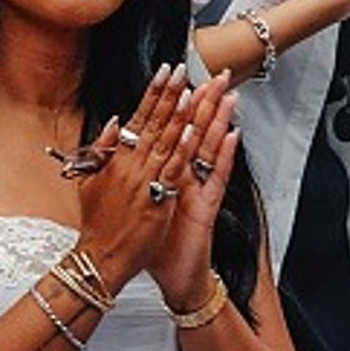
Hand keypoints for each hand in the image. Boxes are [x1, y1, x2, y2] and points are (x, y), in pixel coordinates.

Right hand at [73, 63, 192, 290]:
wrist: (100, 258)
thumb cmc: (97, 224)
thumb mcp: (89, 182)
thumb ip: (102, 151)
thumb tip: (115, 121)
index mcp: (115, 159)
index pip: (138, 117)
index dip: (153, 93)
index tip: (165, 72)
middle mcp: (130, 165)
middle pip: (155, 123)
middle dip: (170, 95)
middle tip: (182, 71)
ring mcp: (145, 181)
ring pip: (168, 141)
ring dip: (182, 114)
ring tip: (193, 90)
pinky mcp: (159, 198)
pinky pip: (175, 168)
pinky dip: (185, 148)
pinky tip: (195, 130)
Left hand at [147, 71, 241, 308]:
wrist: (169, 276)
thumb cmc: (153, 240)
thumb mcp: (134, 200)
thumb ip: (127, 169)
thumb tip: (117, 139)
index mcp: (164, 171)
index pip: (171, 129)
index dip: (176, 103)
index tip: (179, 75)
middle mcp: (183, 175)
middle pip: (196, 131)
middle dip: (205, 103)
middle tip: (216, 74)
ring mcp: (198, 190)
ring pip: (210, 149)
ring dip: (220, 121)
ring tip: (228, 94)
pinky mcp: (207, 207)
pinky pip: (217, 178)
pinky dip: (224, 156)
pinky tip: (232, 136)